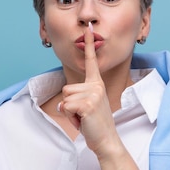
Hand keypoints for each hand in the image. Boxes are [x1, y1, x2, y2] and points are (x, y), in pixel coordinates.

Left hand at [59, 26, 120, 156]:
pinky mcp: (87, 104)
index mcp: (97, 84)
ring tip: (83, 118)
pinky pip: (66, 106)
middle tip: (83, 114)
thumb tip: (63, 102)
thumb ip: (79, 97)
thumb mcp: (89, 105)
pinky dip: (71, 117)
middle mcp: (97, 86)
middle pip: (66, 88)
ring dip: (70, 111)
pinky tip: (83, 121)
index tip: (89, 29)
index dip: (89, 45)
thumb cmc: (95, 124)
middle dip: (69, 104)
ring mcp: (93, 94)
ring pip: (65, 98)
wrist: (106, 140)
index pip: (92, 62)